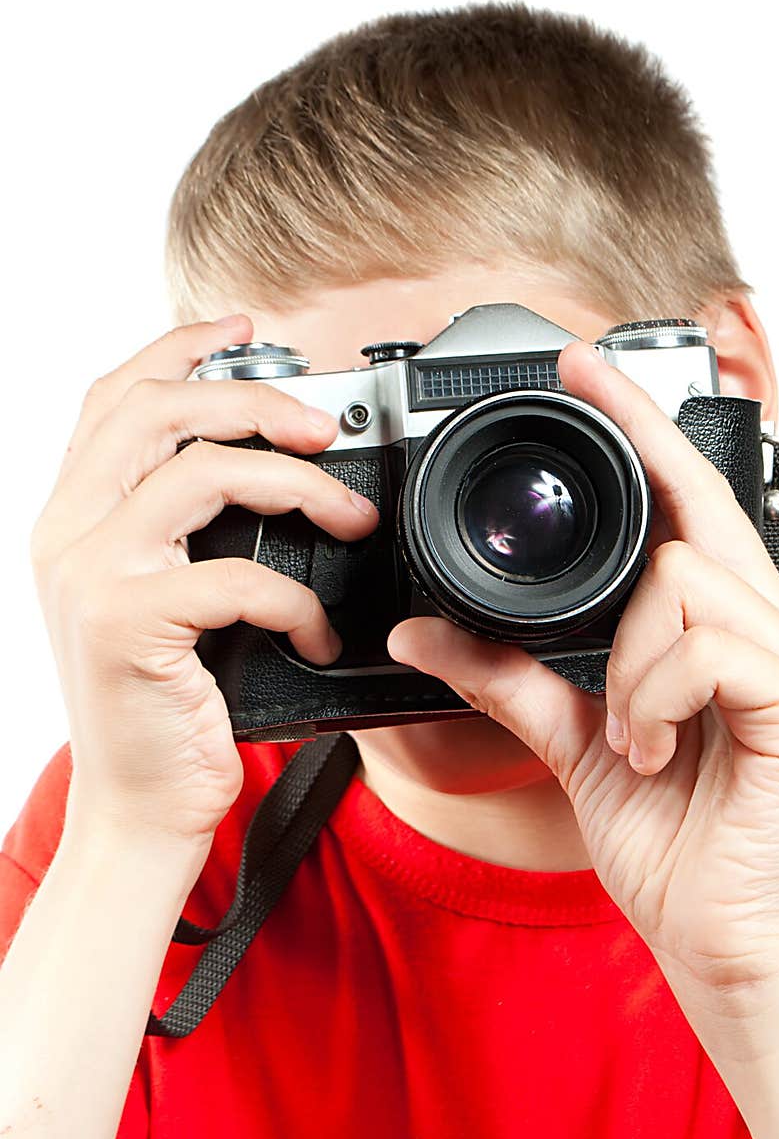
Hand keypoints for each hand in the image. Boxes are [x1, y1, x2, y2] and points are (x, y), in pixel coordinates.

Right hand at [31, 315, 377, 852]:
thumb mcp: (167, 601)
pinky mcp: (125, 625)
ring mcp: (89, 575)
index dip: (178, 347)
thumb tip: (274, 468)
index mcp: (75, 516)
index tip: (242, 328)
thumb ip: (189, 531)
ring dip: (297, 485)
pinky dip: (293, 599)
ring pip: (199, 474)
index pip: (116, 397)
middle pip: (154, 410)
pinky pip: (232, 575)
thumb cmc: (167, 706)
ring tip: (351, 516)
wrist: (138, 809)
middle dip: (253, 401)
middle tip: (323, 427)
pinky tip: (314, 631)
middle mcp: (67, 533)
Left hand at [388, 340, 778, 999]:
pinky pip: (707, 644)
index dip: (640, 427)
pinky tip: (654, 749)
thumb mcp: (572, 739)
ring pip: (683, 577)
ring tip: (632, 732)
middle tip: (587, 463)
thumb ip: (508, 677)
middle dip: (635, 464)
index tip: (583, 370)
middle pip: (693, 510)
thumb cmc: (669, 836)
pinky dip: (655, 695)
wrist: (717, 935)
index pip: (686, 497)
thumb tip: (426, 630)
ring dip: (628, 661)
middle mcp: (767, 622)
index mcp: (720, 623)